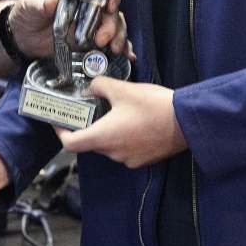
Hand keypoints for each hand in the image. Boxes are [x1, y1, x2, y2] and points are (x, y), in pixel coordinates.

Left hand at [11, 0, 132, 59]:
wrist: (21, 37)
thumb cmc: (27, 14)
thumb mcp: (31, 5)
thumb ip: (43, 2)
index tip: (110, 6)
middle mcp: (89, 6)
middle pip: (112, 10)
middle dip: (112, 24)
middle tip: (102, 39)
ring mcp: (92, 25)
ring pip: (116, 26)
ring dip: (119, 36)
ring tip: (113, 49)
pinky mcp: (92, 42)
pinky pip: (112, 43)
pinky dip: (123, 48)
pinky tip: (128, 56)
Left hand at [55, 77, 186, 167]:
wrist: (187, 122)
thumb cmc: (152, 105)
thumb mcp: (122, 88)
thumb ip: (100, 85)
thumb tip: (90, 88)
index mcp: (103, 137)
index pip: (70, 144)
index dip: (60, 132)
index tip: (59, 120)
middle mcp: (113, 154)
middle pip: (90, 143)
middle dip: (87, 125)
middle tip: (88, 106)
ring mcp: (129, 160)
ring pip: (108, 145)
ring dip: (106, 130)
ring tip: (113, 110)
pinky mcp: (143, 160)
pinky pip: (124, 149)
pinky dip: (122, 136)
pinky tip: (132, 120)